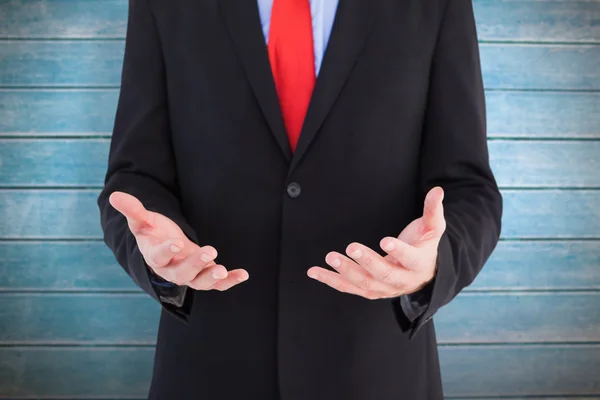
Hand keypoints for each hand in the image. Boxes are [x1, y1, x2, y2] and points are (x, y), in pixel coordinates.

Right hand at [109, 191, 248, 290]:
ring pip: (199, 282)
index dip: (166, 251)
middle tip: (210, 251)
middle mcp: (172, 270)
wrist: (166, 248)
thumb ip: (132, 210)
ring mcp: (189, 276)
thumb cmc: (153, 233)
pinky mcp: (204, 276)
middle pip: (182, 273)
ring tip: (223, 270)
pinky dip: (229, 280)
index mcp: (155, 257)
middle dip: (196, 264)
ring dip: (212, 278)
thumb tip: (114, 195)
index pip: (159, 257)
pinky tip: (243, 274)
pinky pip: (217, 284)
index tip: (176, 243)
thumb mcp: (143, 221)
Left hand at [307, 187, 445, 298]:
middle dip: (367, 261)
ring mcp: (384, 288)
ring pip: (364, 283)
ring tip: (330, 257)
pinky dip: (331, 280)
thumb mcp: (433, 228)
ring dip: (345, 272)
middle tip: (351, 247)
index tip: (385, 240)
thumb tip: (437, 190)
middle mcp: (401, 280)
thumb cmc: (424, 245)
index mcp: (418, 264)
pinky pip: (348, 287)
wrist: (423, 274)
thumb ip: (433, 210)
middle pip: (384, 274)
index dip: (399, 250)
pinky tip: (314, 272)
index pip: (410, 259)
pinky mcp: (369, 290)